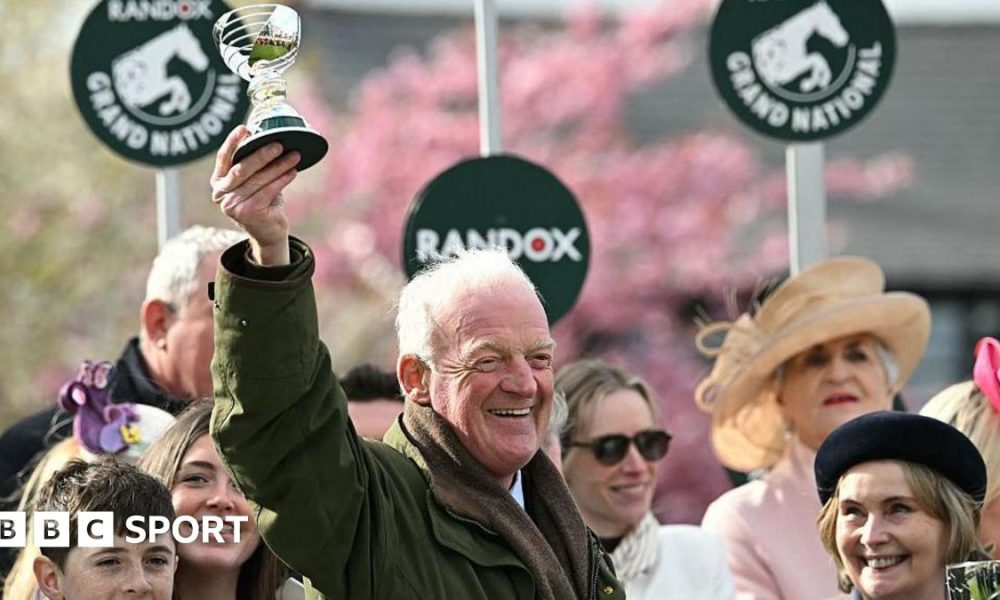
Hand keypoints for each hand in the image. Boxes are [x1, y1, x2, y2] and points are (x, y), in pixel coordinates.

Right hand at [211, 126, 300, 264]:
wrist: (267, 233)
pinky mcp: (249, 213)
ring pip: (258, 179)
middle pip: (242, 169)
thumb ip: (251, 165)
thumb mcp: (252, 182)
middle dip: (262, 154)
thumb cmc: (261, 201)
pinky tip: (293, 171)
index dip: (233, 142)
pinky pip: (269, 190)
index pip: (223, 158)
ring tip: (294, 156)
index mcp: (218, 183)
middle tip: (279, 144)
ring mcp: (233, 206)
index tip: (245, 128)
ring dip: (279, 166)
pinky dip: (282, 179)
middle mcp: (221, 195)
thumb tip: (269, 138)